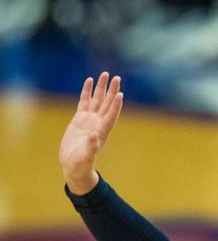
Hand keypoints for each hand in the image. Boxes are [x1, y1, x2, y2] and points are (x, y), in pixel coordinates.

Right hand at [59, 72, 122, 194]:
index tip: (120, 94)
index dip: (116, 105)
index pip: (111, 115)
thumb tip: (94, 135)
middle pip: (107, 103)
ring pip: (97, 100)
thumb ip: (91, 147)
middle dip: (112, 90)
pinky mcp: (80, 118)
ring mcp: (90, 119)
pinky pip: (84, 102)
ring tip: (104, 74)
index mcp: (102, 131)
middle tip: (117, 77)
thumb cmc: (81, 164)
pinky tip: (89, 80)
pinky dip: (87, 91)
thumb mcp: (86, 157)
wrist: (74, 165)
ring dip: (101, 88)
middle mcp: (98, 123)